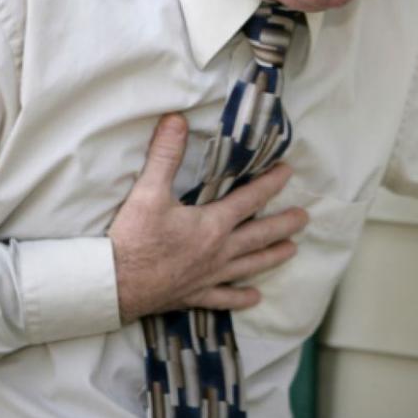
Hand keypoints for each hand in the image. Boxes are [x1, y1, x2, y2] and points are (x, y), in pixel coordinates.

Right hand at [108, 113, 307, 322]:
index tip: (288, 172)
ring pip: (249, 266)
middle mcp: (217, 252)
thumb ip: (165, 154)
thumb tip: (176, 119)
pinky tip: (254, 298)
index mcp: (212, 225)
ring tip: (292, 251)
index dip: (271, 184)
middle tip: (305, 217)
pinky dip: (239, 298)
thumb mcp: (148, 191)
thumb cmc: (132, 237)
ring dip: (272, 257)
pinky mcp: (193, 295)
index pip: (250, 200)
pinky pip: (222, 298)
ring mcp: (207, 276)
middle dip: (283, 224)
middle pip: (259, 236)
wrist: (112, 284)